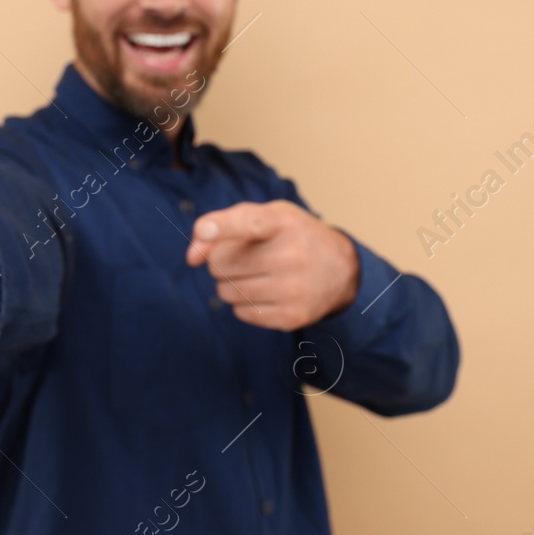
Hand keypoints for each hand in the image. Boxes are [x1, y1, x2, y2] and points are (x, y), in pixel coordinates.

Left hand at [184, 200, 358, 331]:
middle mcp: (292, 254)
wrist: (342, 269)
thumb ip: (221, 225)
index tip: (204, 229)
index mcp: (283, 222)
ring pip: (226, 292)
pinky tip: (267, 292)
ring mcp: (294, 288)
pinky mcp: (292, 317)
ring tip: (257, 274)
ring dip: (231, 284)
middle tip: (245, 256)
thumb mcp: (265, 217)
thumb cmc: (291, 237)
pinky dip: (245, 304)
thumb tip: (191, 258)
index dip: (222, 226)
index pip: (249, 222)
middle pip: (220, 264)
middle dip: (221, 261)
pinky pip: (241, 313)